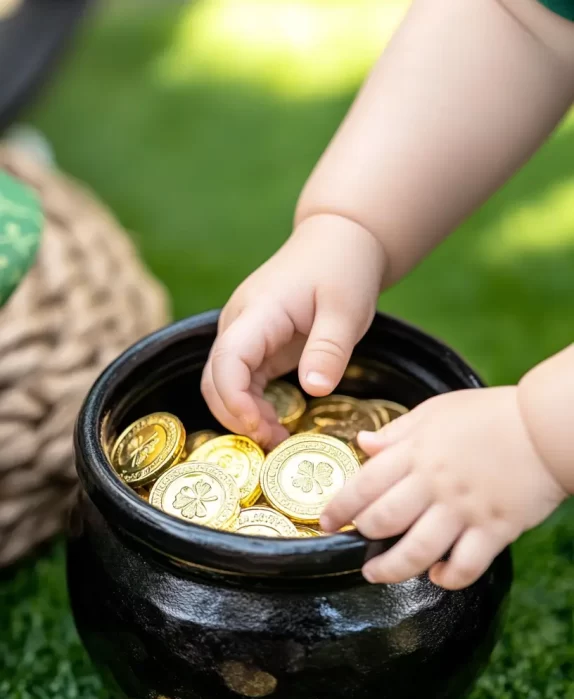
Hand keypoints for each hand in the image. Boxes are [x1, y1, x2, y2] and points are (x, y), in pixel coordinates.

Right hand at [201, 213, 384, 447]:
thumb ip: (329, 349)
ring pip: (221, 385)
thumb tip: (314, 389)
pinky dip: (251, 408)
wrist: (339, 241)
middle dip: (236, 416)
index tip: (258, 426)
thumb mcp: (347, 309)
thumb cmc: (343, 268)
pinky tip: (276, 424)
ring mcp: (243, 336)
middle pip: (214, 379)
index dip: (235, 399)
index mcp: (258, 312)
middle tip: (275, 443)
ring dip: (242, 416)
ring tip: (278, 439)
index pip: (228, 359)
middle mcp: (239, 324)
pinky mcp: (254, 348)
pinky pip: (239, 384)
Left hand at [321, 386, 565, 589]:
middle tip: (356, 546)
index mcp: (417, 452)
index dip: (339, 507)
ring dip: (391, 569)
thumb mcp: (437, 411)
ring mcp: (464, 509)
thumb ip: (397, 432)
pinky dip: (448, 578)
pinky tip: (439, 575)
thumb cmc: (491, 415)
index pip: (364, 484)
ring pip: (417, 551)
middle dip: (361, 538)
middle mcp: (435, 483)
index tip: (327, 520)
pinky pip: (465, 566)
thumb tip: (362, 443)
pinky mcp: (495, 529)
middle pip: (382, 521)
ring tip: (377, 574)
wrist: (546, 426)